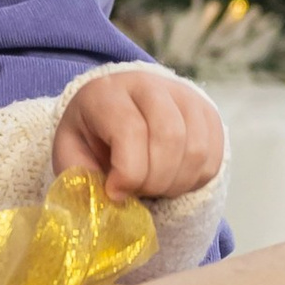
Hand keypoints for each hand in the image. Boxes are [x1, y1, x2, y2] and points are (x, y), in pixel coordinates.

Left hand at [52, 65, 225, 203]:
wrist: (118, 112)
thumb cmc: (92, 136)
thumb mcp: (71, 151)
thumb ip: (81, 176)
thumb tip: (110, 200)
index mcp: (109, 91)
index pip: (131, 130)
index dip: (127, 172)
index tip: (115, 192)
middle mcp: (150, 85)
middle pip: (169, 138)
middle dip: (155, 180)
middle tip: (138, 191)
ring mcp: (185, 96)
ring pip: (196, 150)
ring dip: (176, 183)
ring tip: (153, 187)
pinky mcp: (208, 113)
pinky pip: (212, 157)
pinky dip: (193, 180)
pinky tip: (171, 180)